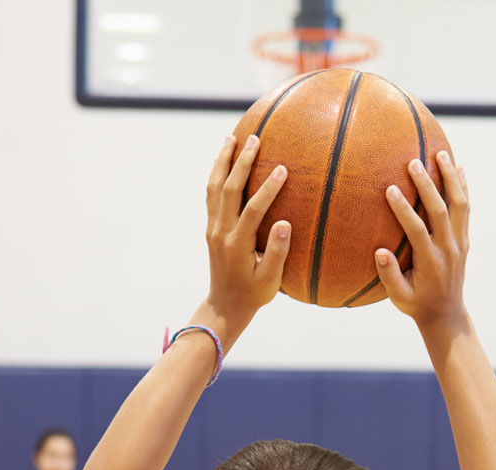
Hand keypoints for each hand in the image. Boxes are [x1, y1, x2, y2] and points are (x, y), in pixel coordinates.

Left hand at [204, 134, 290, 328]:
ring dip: (222, 162)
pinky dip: (215, 175)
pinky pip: (211, 195)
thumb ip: (277, 253)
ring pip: (214, 188)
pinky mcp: (211, 228)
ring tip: (231, 138)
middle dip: (241, 162)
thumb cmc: (253, 295)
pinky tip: (222, 161)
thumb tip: (284, 223)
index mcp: (237, 245)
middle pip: (228, 190)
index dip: (267, 189)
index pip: (253, 210)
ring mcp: (213, 228)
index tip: (282, 170)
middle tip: (253, 139)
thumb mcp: (270, 281)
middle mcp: (221, 232)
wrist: (225, 305)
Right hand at [375, 151, 468, 325]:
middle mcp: (448, 249)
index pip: (418, 231)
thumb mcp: (399, 297)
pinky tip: (458, 169)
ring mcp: (460, 243)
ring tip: (441, 153)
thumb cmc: (416, 304)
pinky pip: (466, 209)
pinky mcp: (464, 239)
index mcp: (430, 263)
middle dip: (428, 185)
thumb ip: (389, 276)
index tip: (390, 190)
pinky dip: (463, 188)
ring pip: (459, 205)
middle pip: (441, 211)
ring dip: (451, 178)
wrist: (446, 313)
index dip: (405, 210)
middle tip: (414, 162)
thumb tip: (380, 252)